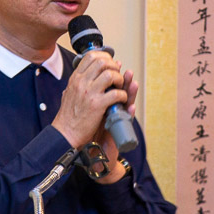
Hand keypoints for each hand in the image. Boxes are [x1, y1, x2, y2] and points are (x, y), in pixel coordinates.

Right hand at [52, 50, 126, 149]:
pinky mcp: (97, 105)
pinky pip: (116, 94)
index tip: (110, 64)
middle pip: (102, 62)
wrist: (65, 133)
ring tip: (119, 87)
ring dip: (120, 79)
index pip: (91, 56)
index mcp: (75, 78)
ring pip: (111, 74)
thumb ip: (79, 82)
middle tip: (117, 76)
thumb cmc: (68, 116)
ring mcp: (89, 93)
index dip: (105, 57)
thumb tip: (90, 71)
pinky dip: (123, 95)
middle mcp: (81, 82)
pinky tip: (121, 100)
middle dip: (114, 67)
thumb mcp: (69, 92)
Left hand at [94, 67, 137, 183]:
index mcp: (105, 102)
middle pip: (123, 90)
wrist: (81, 148)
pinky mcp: (116, 130)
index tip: (116, 64)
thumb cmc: (84, 129)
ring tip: (132, 83)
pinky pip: (125, 120)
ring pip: (127, 103)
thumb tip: (87, 77)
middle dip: (124, 79)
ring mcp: (115, 119)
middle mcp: (113, 109)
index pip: (114, 84)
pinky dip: (128, 112)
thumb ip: (90, 95)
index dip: (117, 74)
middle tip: (125, 71)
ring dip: (130, 92)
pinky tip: (130, 106)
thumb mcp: (86, 108)